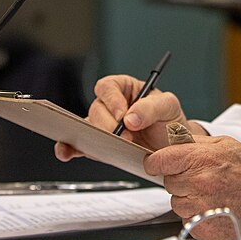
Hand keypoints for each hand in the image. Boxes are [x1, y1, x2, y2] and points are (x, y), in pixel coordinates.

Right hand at [54, 74, 207, 160]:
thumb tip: (130, 117)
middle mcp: (111, 105)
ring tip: (100, 147)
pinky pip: (79, 145)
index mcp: (125, 89)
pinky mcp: (99, 145)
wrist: (173, 148)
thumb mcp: (168, 107)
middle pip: (96, 109)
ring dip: (90, 138)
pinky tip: (68, 152)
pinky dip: (71, 148)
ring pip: (86, 128)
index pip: (109, 87)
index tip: (121, 115)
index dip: (111, 99)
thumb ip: (151, 108)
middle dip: (108, 125)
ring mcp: (103, 126)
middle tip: (124, 138)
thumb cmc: (170, 122)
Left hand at [148, 135, 240, 239]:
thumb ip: (196, 142)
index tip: (159, 163)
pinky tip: (212, 206)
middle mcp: (196, 184)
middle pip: (167, 182)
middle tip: (200, 178)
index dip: (156, 161)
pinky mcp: (199, 227)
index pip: (158, 161)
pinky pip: (185, 219)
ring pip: (175, 202)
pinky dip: (195, 214)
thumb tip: (173, 140)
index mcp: (200, 159)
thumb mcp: (225, 144)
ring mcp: (197, 208)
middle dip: (180, 179)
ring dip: (187, 198)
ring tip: (209, 193)